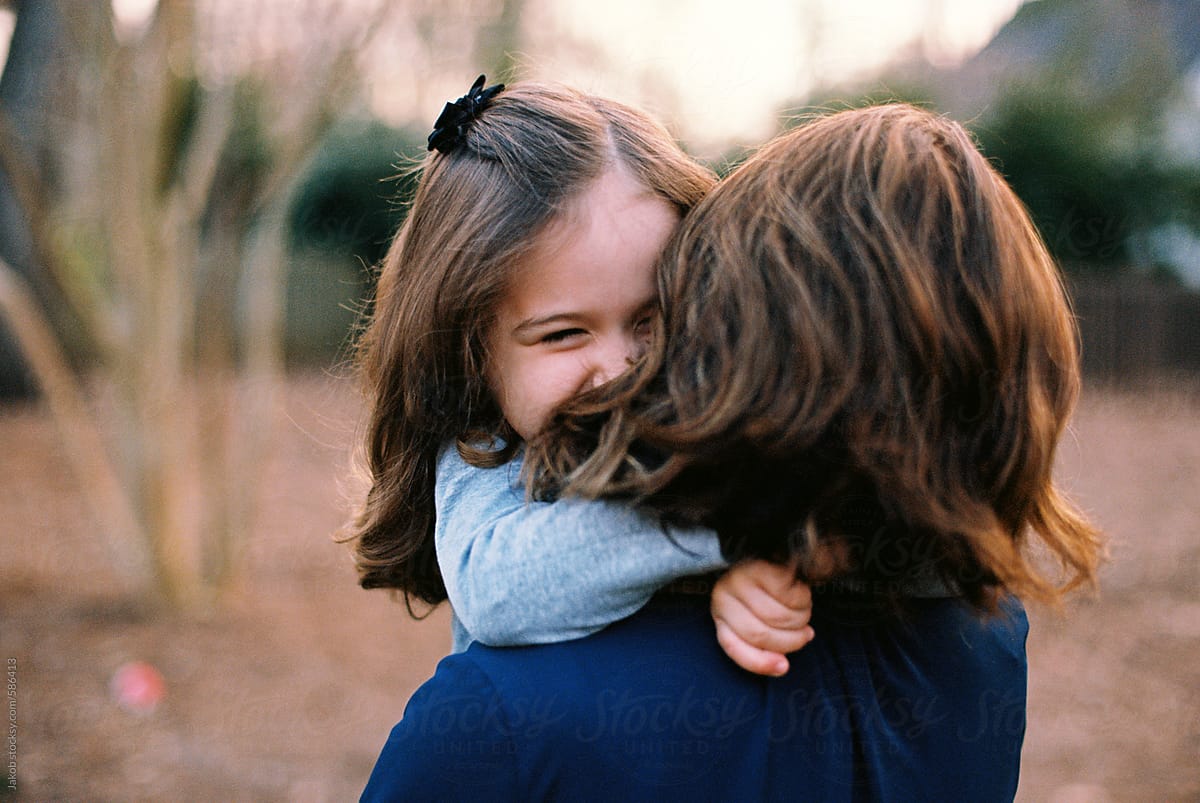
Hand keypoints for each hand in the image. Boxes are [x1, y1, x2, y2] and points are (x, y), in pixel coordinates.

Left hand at [710, 559, 813, 676]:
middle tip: (806, 635)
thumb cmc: (764, 589)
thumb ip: (763, 641)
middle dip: (790, 641)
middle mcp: (724, 594)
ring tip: (804, 613)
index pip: (733, 645)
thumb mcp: (755, 616)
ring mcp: (741, 577)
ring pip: (778, 617)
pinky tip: (803, 593)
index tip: (784, 667)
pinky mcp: (762, 565)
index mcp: (720, 612)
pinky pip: (789, 596)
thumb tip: (782, 666)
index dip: (760, 662)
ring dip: (800, 620)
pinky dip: (803, 600)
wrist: (772, 549)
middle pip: (760, 634)